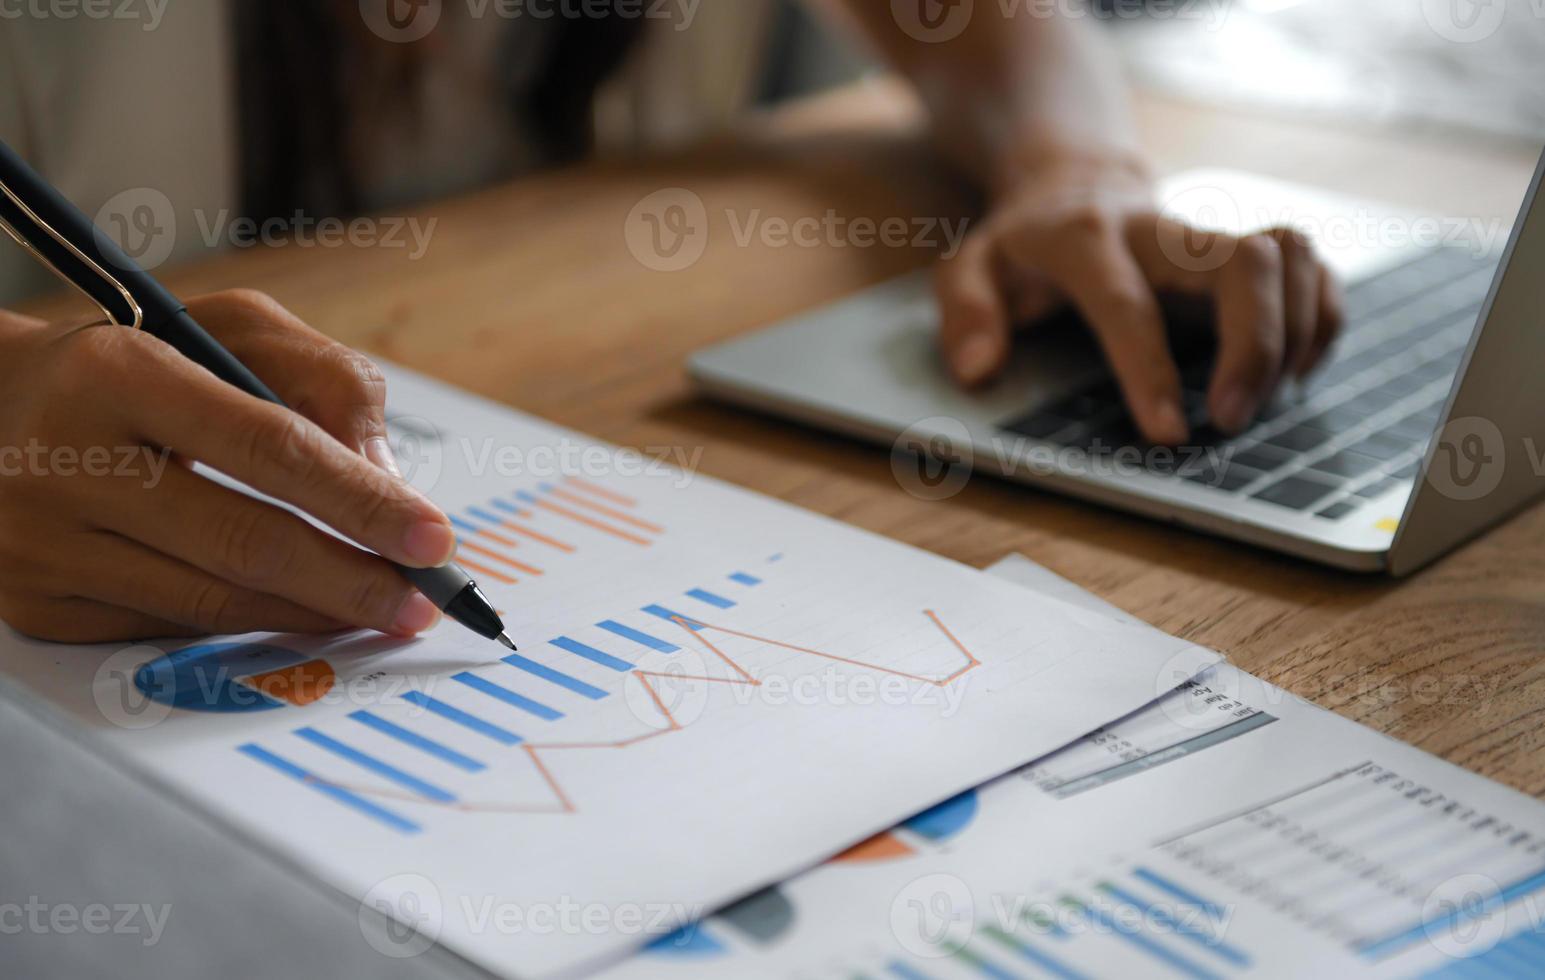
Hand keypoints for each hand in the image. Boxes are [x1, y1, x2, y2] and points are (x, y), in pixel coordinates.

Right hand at [0, 290, 456, 642]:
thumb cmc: (132, 363)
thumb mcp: (226, 329)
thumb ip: (323, 381)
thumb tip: (386, 480)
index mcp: (118, 372)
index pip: (269, 449)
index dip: (361, 500)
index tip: (432, 537)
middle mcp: (66, 460)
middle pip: (246, 542)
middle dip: (354, 579)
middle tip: (422, 599)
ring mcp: (42, 542)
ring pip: (212, 601)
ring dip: (315, 613)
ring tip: (382, 611)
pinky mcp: (36, 602)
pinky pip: (170, 628)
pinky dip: (252, 627)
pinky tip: (304, 616)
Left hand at [936, 153, 1343, 443]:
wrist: (1075, 186)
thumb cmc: (1024, 246)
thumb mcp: (968, 268)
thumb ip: (965, 313)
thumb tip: (978, 370)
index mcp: (1087, 239)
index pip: (1128, 303)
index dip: (1150, 368)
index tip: (1169, 432)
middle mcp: (1162, 229)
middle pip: (1243, 262)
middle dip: (1254, 345)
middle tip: (1232, 420)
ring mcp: (1213, 234)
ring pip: (1291, 255)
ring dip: (1296, 332)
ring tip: (1266, 398)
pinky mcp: (1250, 249)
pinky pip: (1314, 269)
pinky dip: (1321, 320)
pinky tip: (1292, 370)